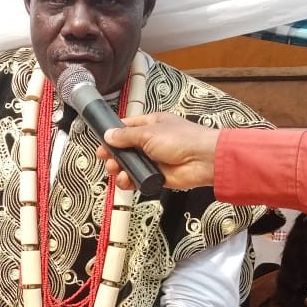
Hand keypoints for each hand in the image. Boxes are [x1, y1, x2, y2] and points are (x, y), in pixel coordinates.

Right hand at [96, 112, 219, 190]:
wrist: (203, 160)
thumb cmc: (184, 139)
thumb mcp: (149, 132)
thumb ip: (126, 136)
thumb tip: (109, 135)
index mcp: (151, 124)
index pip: (127, 128)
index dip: (113, 134)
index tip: (102, 141)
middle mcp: (152, 141)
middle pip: (125, 149)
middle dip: (114, 155)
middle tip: (107, 159)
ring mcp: (154, 160)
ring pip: (130, 166)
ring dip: (120, 169)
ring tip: (116, 170)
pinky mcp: (157, 176)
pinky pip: (138, 180)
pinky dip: (130, 181)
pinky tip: (126, 181)